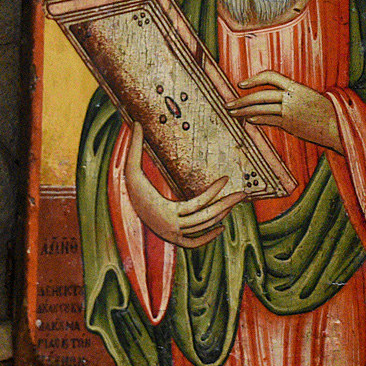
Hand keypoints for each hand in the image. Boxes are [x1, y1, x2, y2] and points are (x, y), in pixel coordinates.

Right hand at [123, 148, 244, 247]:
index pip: (197, 202)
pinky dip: (207, 237)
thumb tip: (137, 123)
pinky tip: (220, 227)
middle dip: (227, 205)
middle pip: (206, 217)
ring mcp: (173, 235)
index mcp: (166, 211)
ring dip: (220, 216)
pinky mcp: (173, 239)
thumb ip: (134, 146)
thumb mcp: (130, 169)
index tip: (226, 179)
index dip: (213, 191)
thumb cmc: (130, 188)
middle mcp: (172, 226)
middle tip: (243, 194)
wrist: (123, 211)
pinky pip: (194, 243)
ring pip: (203, 228)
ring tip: (233, 203)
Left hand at [226, 70, 341, 150]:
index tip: (241, 84)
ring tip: (233, 113)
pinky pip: (270, 120)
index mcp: (296, 86)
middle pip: (260, 95)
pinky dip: (258, 119)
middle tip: (228, 104)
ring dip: (244, 111)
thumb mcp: (310, 97)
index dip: (254, 79)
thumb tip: (275, 97)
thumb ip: (292, 95)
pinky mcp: (290, 124)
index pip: (270, 76)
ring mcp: (290, 111)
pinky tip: (249, 120)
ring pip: (261, 108)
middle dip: (241, 99)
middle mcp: (291, 97)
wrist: (338, 126)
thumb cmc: (326, 111)